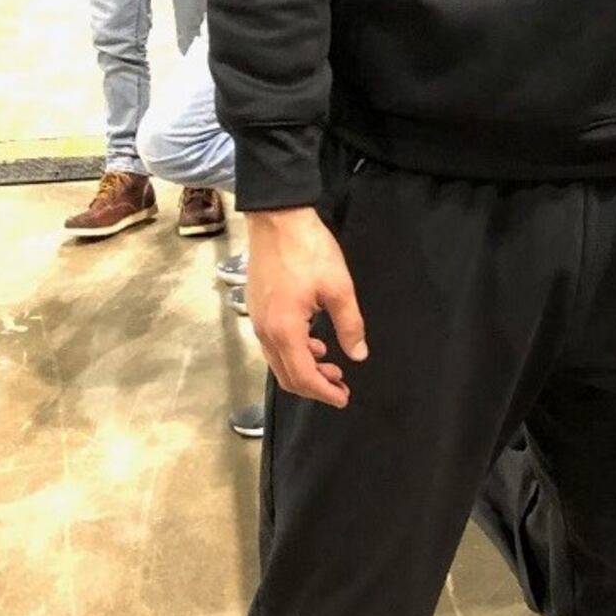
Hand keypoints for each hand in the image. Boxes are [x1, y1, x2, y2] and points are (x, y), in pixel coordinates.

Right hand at [246, 207, 367, 407]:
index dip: (324, 392)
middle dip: (314, 386)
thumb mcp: (339, 288)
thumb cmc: (308, 250)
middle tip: (341, 386)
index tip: (344, 397)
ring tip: (332, 365)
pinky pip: (273, 343)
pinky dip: (294, 352)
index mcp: (285, 330)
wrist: (277, 218)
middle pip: (287, 375)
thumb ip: (350, 325)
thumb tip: (358, 355)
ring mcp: (257, 319)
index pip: (303, 377)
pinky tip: (314, 342)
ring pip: (279, 360)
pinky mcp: (257, 308)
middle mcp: (265, 331)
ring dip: (304, 369)